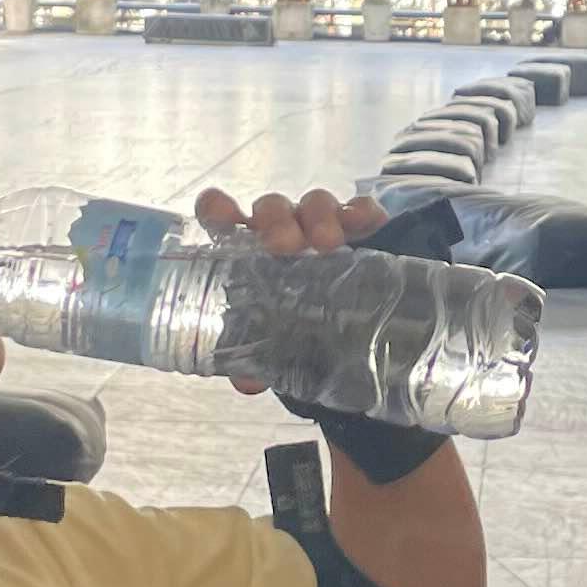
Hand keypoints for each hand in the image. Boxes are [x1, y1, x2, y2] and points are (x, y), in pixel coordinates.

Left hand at [194, 183, 383, 392]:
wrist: (353, 324)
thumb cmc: (301, 323)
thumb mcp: (277, 344)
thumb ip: (258, 361)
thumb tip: (247, 382)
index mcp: (250, 253)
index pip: (223, 218)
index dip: (217, 208)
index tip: (221, 212)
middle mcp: (282, 232)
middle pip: (271, 209)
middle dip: (276, 220)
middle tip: (285, 245)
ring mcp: (321, 225)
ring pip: (314, 204)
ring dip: (318, 217)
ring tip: (329, 243)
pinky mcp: (360, 226)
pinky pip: (359, 210)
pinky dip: (362, 211)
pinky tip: (369, 222)